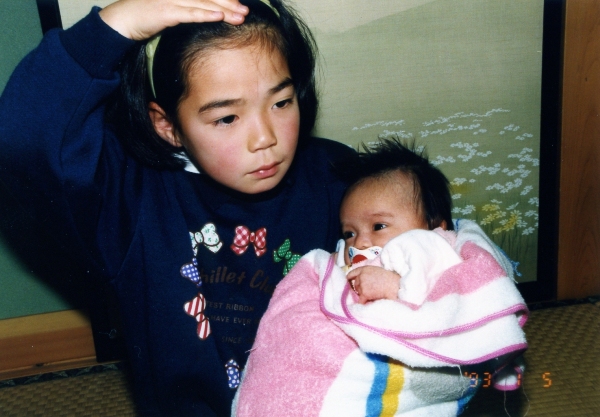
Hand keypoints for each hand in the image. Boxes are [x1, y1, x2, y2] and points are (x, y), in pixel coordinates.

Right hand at [99, 0, 248, 39]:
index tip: (239, 4)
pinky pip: (189, 13)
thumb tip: (208, 14)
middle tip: (245, 11)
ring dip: (223, 11)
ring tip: (240, 17)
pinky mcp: (165, 11)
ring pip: (202, 4)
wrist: (121, 22)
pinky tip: (218, 17)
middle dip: (228, 3)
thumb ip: (187, 9)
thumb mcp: (170, 9)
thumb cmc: (146, 17)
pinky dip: (204, 15)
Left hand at [346, 266, 399, 303]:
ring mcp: (362, 284)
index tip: (348, 280)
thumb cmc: (389, 279)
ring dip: (364, 295)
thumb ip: (368, 274)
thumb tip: (363, 281)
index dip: (350, 277)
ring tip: (374, 294)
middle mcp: (361, 276)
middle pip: (356, 285)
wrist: (395, 285)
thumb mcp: (376, 271)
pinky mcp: (364, 293)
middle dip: (361, 288)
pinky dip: (363, 303)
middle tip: (371, 291)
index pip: (353, 273)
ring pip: (359, 293)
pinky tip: (366, 304)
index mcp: (364, 269)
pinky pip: (360, 301)